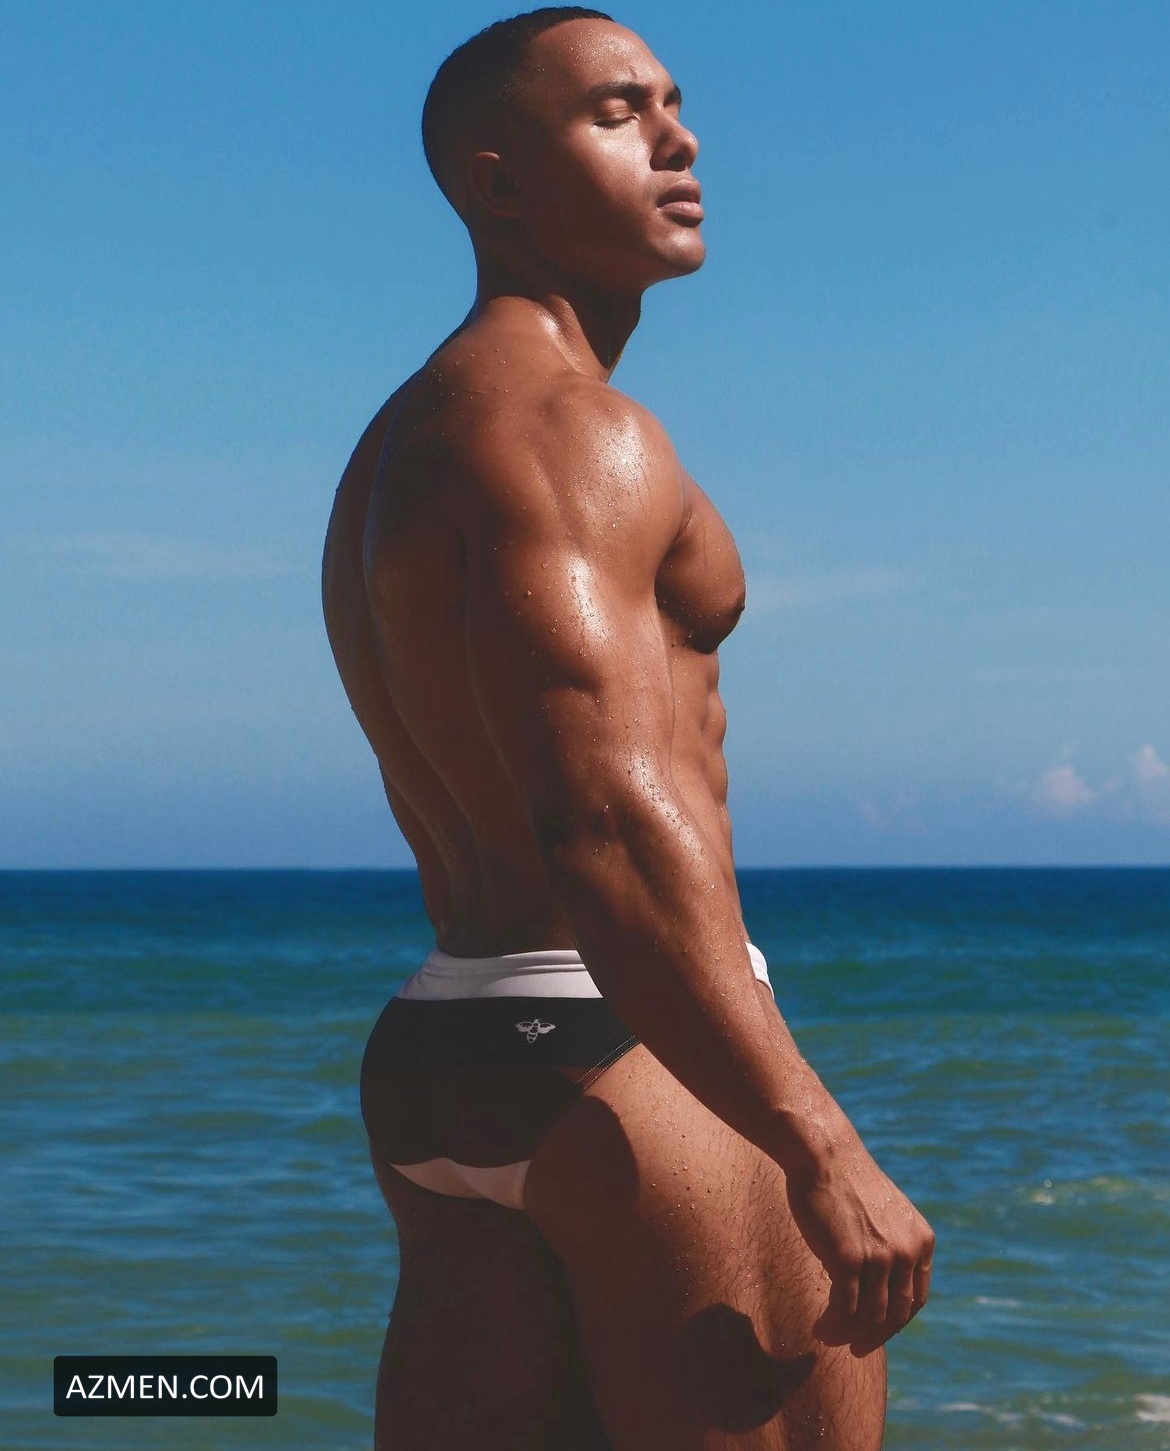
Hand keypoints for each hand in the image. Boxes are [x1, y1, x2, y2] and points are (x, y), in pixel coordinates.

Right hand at [784, 1131, 934, 1357]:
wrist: (824, 1154)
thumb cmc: (847, 1181)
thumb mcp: (886, 1215)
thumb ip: (892, 1245)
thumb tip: (884, 1284)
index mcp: (922, 1241)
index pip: (915, 1300)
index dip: (895, 1323)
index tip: (875, 1332)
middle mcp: (908, 1252)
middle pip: (895, 1316)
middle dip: (873, 1338)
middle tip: (854, 1348)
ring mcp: (880, 1257)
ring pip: (868, 1318)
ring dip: (847, 1335)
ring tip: (827, 1336)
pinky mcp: (849, 1259)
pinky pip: (844, 1309)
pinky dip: (832, 1326)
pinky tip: (819, 1328)